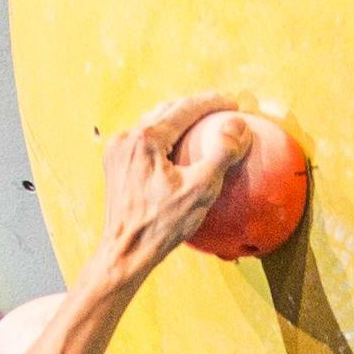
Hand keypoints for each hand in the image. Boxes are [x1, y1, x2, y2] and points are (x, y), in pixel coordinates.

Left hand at [92, 91, 250, 272]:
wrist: (125, 251)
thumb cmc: (162, 225)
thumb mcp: (200, 191)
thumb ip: (222, 154)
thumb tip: (238, 126)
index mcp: (146, 139)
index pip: (185, 108)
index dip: (212, 102)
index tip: (234, 103)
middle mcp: (127, 138)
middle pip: (168, 109)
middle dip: (196, 105)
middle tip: (222, 108)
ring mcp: (117, 150)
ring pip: (153, 122)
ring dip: (179, 117)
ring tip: (202, 121)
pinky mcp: (114, 163)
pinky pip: (143, 139)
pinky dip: (164, 134)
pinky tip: (178, 144)